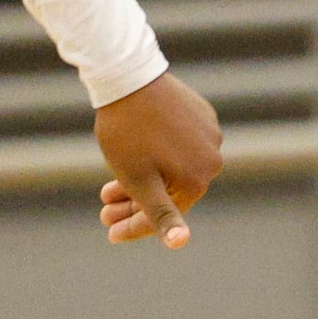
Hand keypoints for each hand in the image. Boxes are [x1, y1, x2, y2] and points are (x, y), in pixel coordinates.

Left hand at [96, 72, 223, 247]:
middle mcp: (212, 157)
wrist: (127, 76)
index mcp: (200, 178)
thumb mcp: (138, 180)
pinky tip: (133, 159)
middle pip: (170, 191)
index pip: (166, 214)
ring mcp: (208, 133)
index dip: (135, 227)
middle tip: (104, 210)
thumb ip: (159, 213)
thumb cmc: (128, 132)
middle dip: (134, 205)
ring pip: (173, 169)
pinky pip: (177, 146)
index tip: (109, 232)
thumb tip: (182, 242)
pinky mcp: (200, 115)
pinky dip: (155, 157)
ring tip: (109, 189)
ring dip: (142, 182)